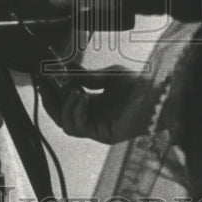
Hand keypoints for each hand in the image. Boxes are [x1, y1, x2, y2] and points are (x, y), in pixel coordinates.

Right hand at [36, 66, 157, 143]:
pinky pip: (79, 128)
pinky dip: (76, 112)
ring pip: (67, 125)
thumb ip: (86, 75)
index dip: (53, 92)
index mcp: (93, 104)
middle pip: (61, 116)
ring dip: (64, 107)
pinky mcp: (103, 135)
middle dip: (51, 101)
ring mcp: (97, 128)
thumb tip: (66, 67)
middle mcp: (93, 118)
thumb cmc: (138, 84)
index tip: (44, 78)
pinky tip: (81, 98)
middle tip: (45, 86)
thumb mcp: (107, 75)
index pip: (65, 102)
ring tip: (72, 92)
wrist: (157, 94)